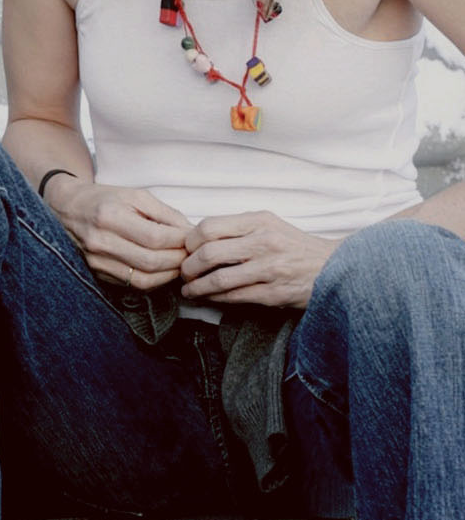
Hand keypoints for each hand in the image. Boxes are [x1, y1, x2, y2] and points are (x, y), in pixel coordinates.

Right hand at [46, 178, 188, 289]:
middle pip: (151, 261)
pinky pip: (132, 286)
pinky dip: (153, 281)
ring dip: (168, 275)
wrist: (65, 209)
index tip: (191, 238)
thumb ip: (165, 214)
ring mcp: (96, 262)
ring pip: (143, 280)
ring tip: (178, 263)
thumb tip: (191, 233)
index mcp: (109, 216)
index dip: (180, 240)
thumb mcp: (135, 195)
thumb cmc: (103, 199)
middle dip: (178, 259)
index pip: (155, 237)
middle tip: (189, 253)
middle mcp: (100, 242)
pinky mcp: (97, 274)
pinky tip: (161, 270)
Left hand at [181, 211, 336, 308]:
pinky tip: (207, 298)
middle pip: (208, 253)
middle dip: (188, 266)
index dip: (190, 241)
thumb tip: (196, 238)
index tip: (185, 250)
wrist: (335, 267)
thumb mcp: (268, 225)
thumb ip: (237, 229)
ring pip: (218, 279)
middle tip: (183, 273)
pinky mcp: (274, 293)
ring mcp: (270, 269)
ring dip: (196, 287)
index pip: (208, 227)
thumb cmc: (294, 246)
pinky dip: (214, 298)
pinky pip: (234, 297)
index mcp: (259, 221)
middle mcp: (264, 242)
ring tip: (188, 290)